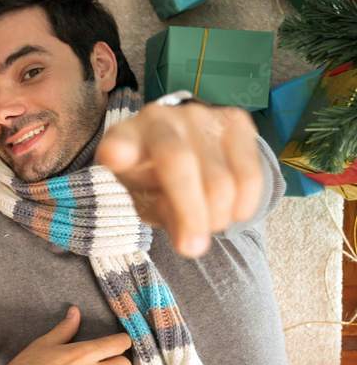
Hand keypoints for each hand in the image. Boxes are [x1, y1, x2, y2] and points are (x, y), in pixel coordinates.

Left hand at [95, 100, 262, 257]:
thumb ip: (163, 214)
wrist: (186, 150)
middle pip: (178, 163)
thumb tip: (191, 241)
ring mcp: (198, 115)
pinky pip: (249, 174)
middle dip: (191, 213)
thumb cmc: (155, 180)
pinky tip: (231, 212)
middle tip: (192, 249)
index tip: (115, 156)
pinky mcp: (234, 121)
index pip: (119, 143)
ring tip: (209, 223)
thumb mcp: (147, 200)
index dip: (118, 149)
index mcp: (124, 138)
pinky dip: (243, 205)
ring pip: (219, 178)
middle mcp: (159, 118)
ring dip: (218, 215)